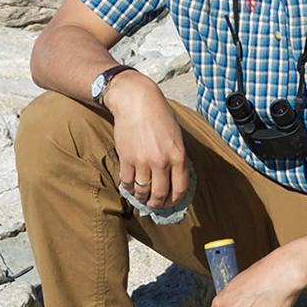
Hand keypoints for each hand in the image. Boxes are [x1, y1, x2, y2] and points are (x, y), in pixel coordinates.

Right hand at [105, 72, 189, 209]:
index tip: (170, 203)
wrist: (136, 101)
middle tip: (154, 205)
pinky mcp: (126, 158)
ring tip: (142, 198)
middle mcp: (161, 161)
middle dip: (157, 204)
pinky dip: (128, 188)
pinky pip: (127, 181)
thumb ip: (177, 157)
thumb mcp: (176, 136)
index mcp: (178, 156)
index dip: (175, 200)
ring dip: (142, 198)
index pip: (180, 188)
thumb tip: (174, 177)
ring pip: (142, 191)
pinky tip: (130, 187)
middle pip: (160, 194)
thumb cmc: (159, 115)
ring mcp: (142, 161)